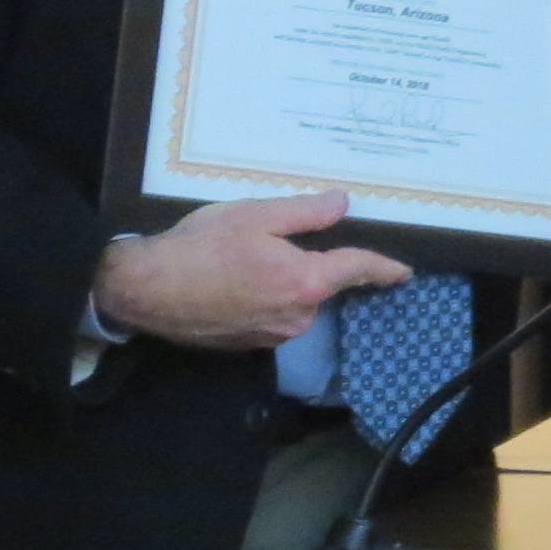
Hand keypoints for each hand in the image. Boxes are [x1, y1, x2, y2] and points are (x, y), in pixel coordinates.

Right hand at [94, 193, 410, 352]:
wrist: (147, 291)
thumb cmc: (200, 247)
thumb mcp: (255, 216)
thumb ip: (305, 213)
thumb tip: (343, 205)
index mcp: (306, 282)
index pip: (357, 269)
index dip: (383, 267)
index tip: (404, 271)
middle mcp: (299, 316)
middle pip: (321, 283)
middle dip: (307, 263)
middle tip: (268, 240)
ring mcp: (275, 335)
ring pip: (295, 299)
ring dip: (283, 280)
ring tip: (241, 259)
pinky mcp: (252, 345)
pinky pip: (272, 314)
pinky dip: (263, 297)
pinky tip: (232, 282)